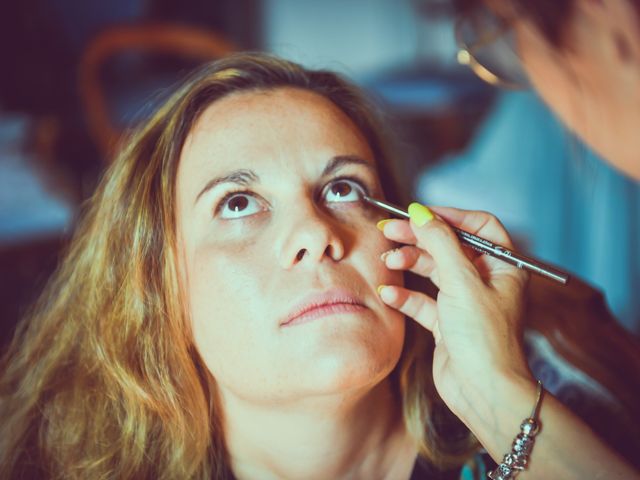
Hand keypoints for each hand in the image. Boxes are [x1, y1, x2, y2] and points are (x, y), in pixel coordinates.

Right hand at [377, 204, 533, 418]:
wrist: (483, 391)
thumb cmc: (485, 339)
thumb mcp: (462, 282)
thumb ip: (440, 243)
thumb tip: (422, 213)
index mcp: (502, 267)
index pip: (478, 226)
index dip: (449, 216)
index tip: (419, 214)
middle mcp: (485, 282)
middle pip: (448, 247)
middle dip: (419, 239)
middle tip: (391, 231)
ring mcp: (464, 302)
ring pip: (433, 272)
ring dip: (409, 264)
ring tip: (388, 261)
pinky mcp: (446, 323)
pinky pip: (422, 301)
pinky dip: (405, 295)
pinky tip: (388, 293)